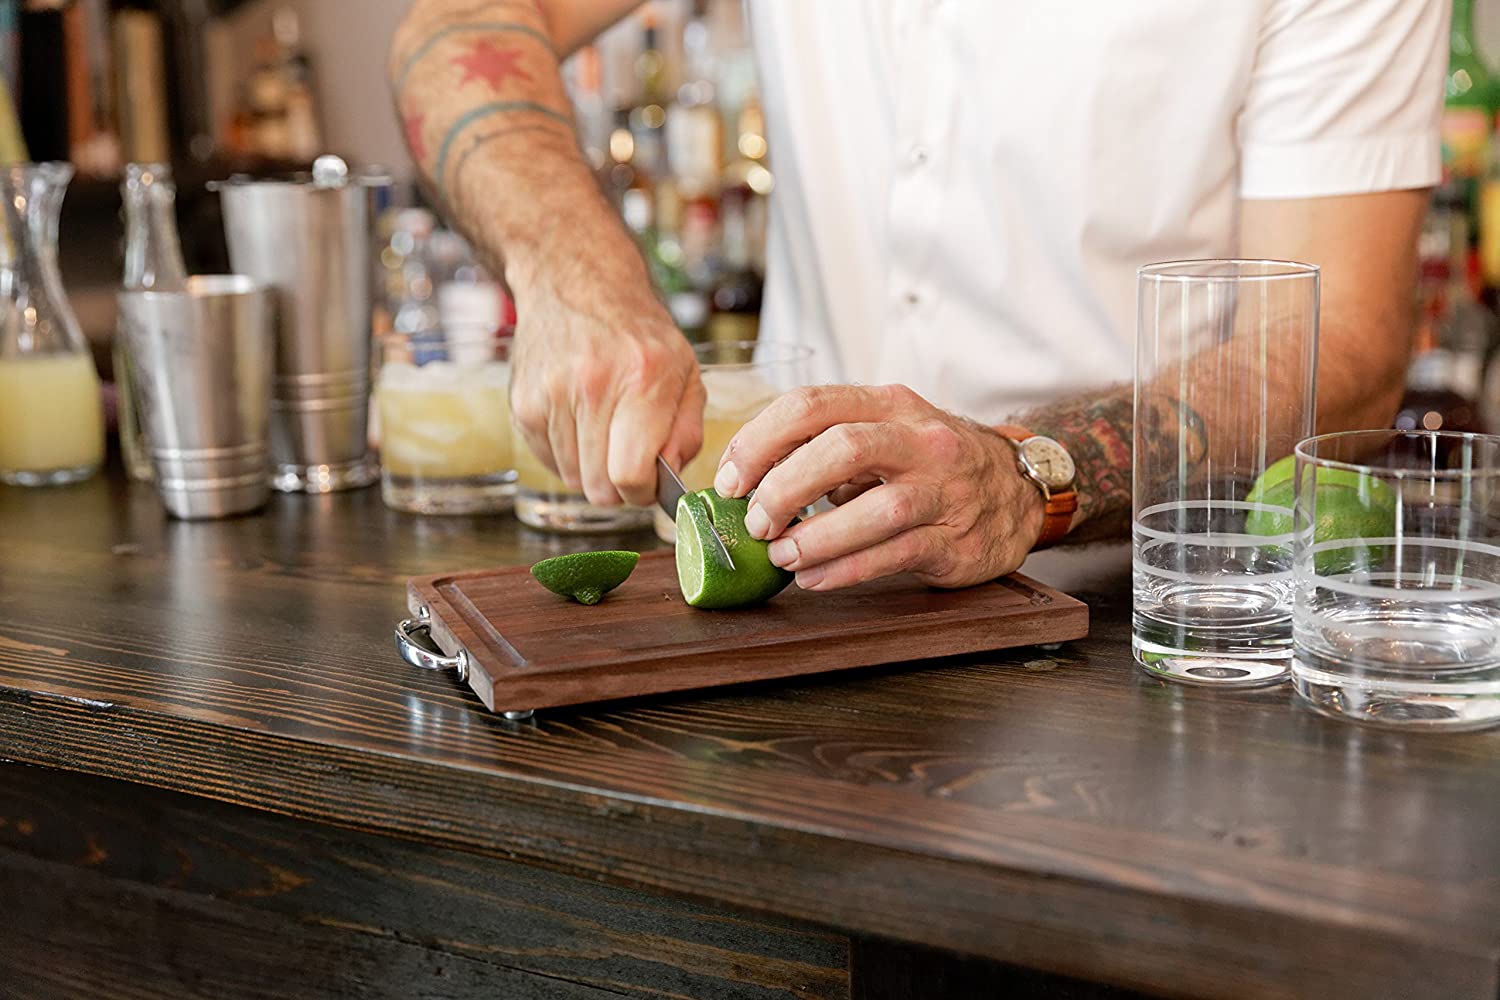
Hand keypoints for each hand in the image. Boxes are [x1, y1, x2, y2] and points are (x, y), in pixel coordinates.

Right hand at [509, 273, 703, 506]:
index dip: (642, 493)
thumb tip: (669, 479)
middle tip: (628, 461)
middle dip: (618, 487)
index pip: (631, 475)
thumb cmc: (637, 332)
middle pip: (599, 487)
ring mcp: (551, 395)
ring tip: (604, 430)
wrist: (577, 283)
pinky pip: (548, 461)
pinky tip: (580, 421)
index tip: (648, 484)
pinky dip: (567, 454)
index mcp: (642, 380)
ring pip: (573, 479)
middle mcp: (592, 386)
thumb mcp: (685, 372)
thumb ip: (686, 431)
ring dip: (592, 469)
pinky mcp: (523, 403)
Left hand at [712, 385, 1044, 590]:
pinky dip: (847, 570)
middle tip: (755, 522)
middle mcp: (920, 441)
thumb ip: (827, 446)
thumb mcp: (886, 433)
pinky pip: (896, 555)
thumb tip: (748, 479)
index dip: (758, 442)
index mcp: (889, 405)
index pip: (812, 405)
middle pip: (842, 447)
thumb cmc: (932, 464)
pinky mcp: (955, 540)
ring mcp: (943, 491)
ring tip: (782, 557)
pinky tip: (815, 579)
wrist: (1017, 490)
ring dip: (816, 537)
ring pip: (876, 509)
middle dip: (784, 487)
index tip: (729, 479)